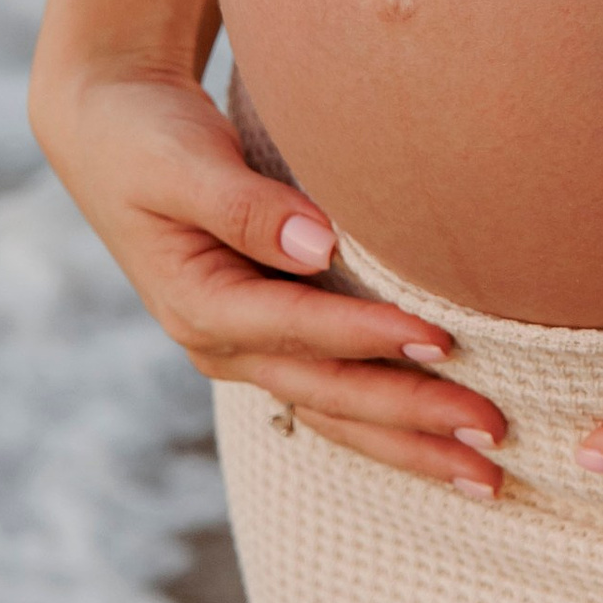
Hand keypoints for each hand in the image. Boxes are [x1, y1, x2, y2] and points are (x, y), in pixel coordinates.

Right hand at [30, 56, 508, 495]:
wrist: (110, 129)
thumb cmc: (148, 137)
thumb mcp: (182, 164)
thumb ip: (245, 204)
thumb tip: (320, 244)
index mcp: (200, 305)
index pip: (299, 329)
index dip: (370, 338)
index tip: (441, 341)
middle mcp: (224, 343)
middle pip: (330, 394)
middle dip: (412, 420)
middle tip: (493, 434)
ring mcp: (247, 347)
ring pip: (338, 412)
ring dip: (412, 442)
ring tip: (488, 472)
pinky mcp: (268, 335)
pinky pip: (335, 393)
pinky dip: (389, 420)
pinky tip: (442, 442)